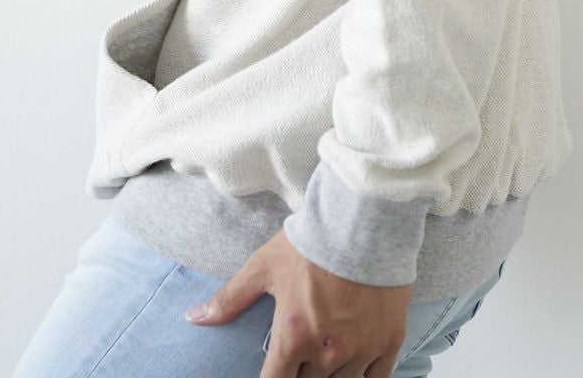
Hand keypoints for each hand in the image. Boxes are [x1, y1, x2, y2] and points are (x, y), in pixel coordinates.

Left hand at [184, 226, 412, 377]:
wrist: (364, 219)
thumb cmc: (310, 242)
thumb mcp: (263, 266)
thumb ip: (230, 298)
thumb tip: (194, 318)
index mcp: (293, 338)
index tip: (276, 372)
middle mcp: (326, 353)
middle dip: (301, 373)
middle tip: (302, 351)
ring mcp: (361, 350)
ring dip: (330, 375)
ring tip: (326, 354)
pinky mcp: (388, 341)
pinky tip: (354, 366)